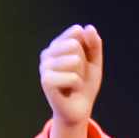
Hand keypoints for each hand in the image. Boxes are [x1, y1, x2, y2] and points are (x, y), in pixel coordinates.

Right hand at [39, 23, 103, 137]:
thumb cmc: (85, 84)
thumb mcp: (94, 61)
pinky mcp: (46, 81)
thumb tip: (87, 28)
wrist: (79, 109)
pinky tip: (69, 91)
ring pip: (75, 60)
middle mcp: (47, 53)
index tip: (84, 62)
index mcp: (57, 45)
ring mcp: (44, 67)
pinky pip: (73, 77)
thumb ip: (93, 44)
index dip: (88, 48)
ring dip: (80, 75)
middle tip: (78, 76)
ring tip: (73, 83)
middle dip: (83, 63)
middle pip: (75, 45)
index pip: (77, 32)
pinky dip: (77, 85)